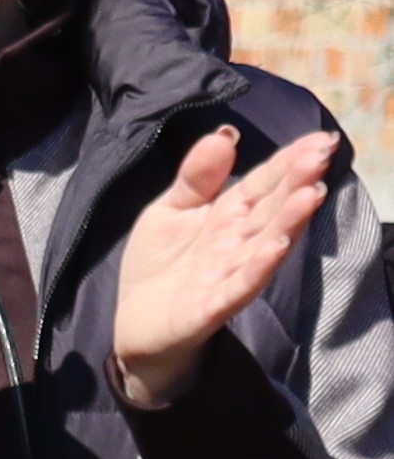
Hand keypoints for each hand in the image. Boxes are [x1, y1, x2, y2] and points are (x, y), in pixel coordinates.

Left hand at [110, 122, 336, 411]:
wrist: (135, 324)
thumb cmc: (160, 264)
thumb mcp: (170, 210)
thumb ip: (196, 177)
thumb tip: (224, 134)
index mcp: (228, 214)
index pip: (263, 183)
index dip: (289, 161)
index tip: (320, 138)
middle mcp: (237, 241)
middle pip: (271, 208)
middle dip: (297, 181)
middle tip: (323, 153)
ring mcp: (229, 273)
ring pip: (266, 244)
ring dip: (289, 220)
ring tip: (311, 193)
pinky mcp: (213, 306)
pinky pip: (240, 285)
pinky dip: (258, 266)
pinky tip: (276, 246)